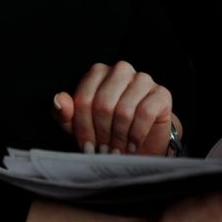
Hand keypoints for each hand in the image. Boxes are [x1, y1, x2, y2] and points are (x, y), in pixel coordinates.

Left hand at [52, 61, 175, 155]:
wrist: (142, 142)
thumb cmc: (107, 130)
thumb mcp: (80, 126)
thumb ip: (65, 113)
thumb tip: (59, 100)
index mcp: (98, 73)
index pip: (84, 99)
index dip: (83, 127)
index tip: (86, 145)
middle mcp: (121, 70)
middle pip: (103, 104)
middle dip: (101, 133)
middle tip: (103, 150)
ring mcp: (143, 79)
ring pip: (124, 110)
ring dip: (119, 137)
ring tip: (117, 150)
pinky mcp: (161, 93)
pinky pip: (145, 113)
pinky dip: (136, 134)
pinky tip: (133, 145)